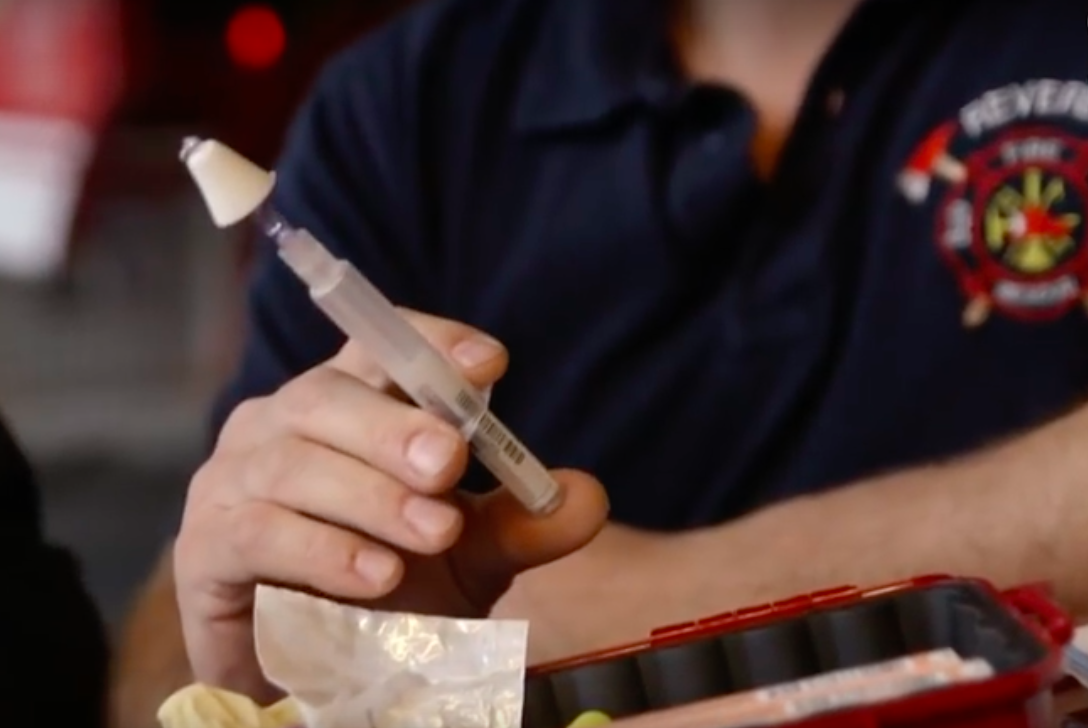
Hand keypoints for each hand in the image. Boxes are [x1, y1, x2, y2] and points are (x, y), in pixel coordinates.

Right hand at [173, 310, 608, 700]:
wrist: (318, 664)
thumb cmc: (390, 585)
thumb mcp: (468, 554)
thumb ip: (520, 524)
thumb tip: (587, 496)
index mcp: (348, 403)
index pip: (381, 346)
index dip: (431, 345)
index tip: (490, 364)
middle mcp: (284, 422)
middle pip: (329, 396)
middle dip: (394, 427)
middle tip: (449, 463)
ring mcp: (237, 477)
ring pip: (295, 462)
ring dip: (369, 495)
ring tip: (432, 532)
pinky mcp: (208, 543)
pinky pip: (258, 530)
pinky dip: (321, 550)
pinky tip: (375, 576)